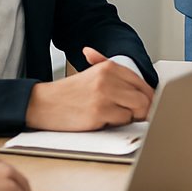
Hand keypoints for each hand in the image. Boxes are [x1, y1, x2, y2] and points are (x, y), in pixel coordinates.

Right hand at [26, 47, 155, 130]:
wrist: (43, 103)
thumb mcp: (92, 73)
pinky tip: (104, 120)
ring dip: (130, 117)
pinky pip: (122, 121)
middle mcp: (109, 78)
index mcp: (110, 67)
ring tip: (115, 115)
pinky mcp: (98, 113)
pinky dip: (117, 123)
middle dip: (144, 109)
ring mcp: (104, 96)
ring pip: (136, 110)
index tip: (148, 105)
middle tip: (137, 115)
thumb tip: (144, 88)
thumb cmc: (69, 92)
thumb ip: (117, 75)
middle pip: (144, 97)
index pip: (142, 83)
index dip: (148, 97)